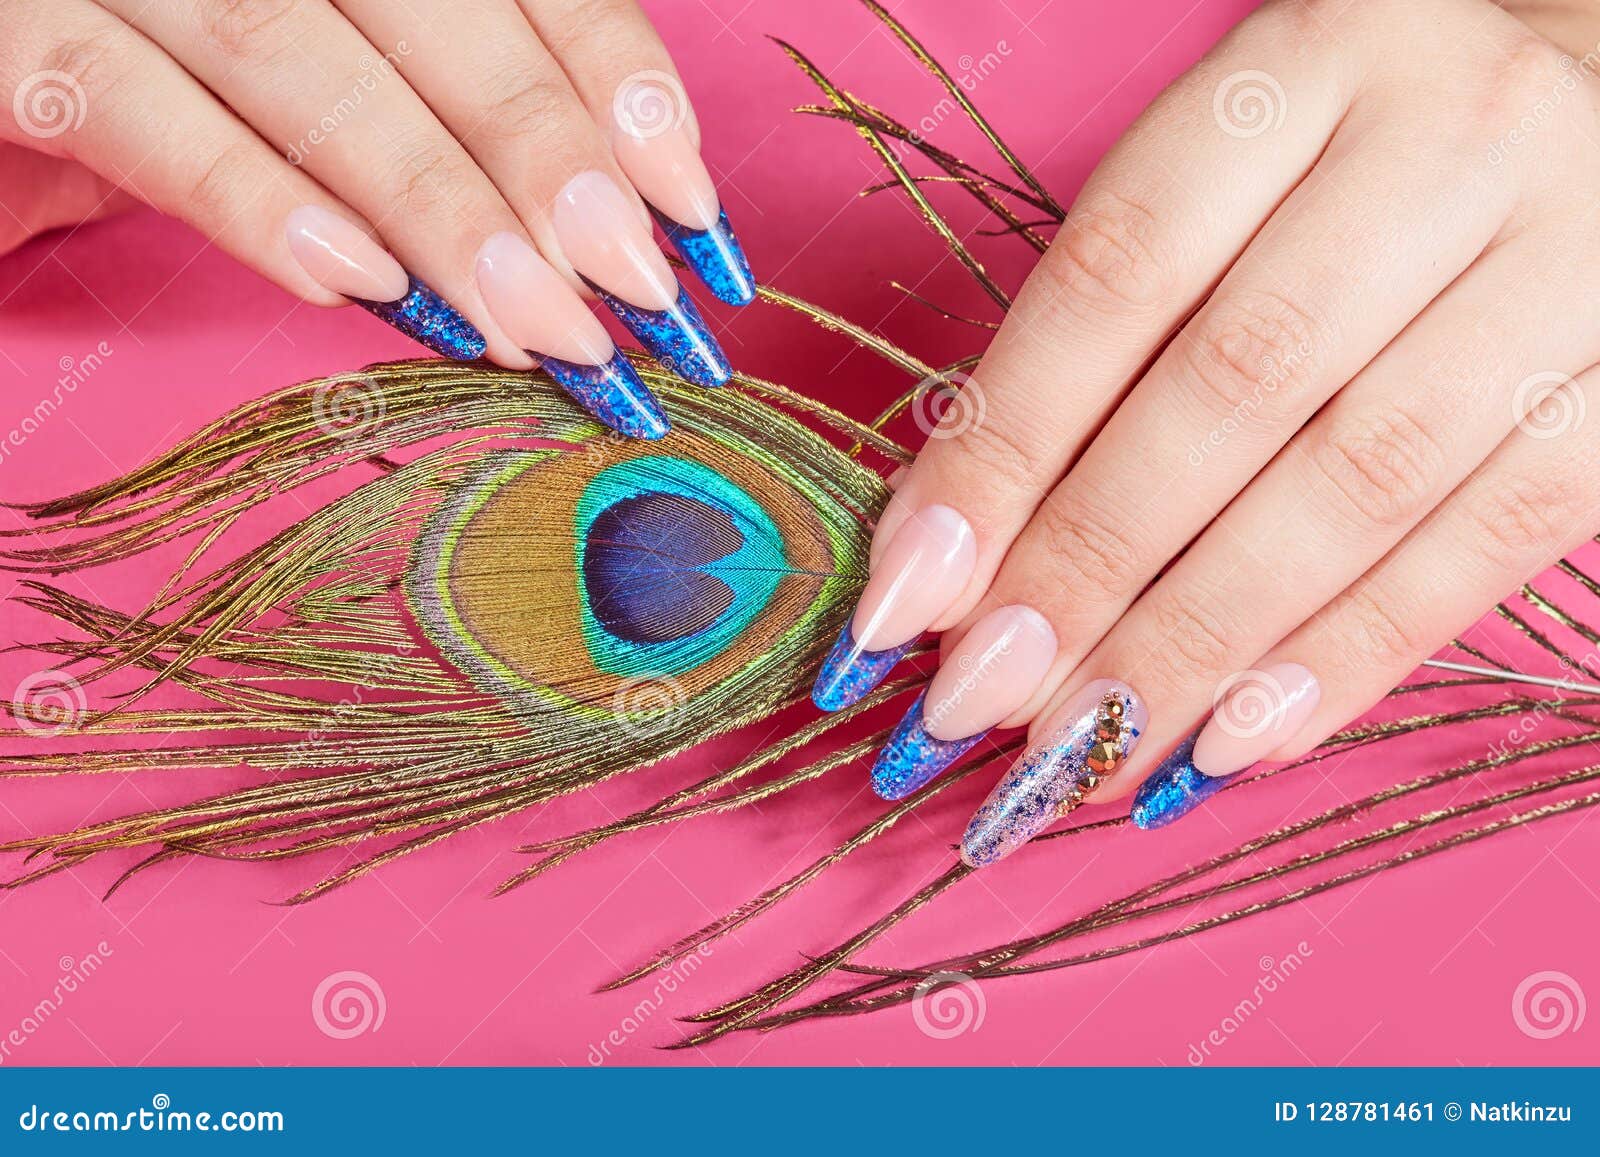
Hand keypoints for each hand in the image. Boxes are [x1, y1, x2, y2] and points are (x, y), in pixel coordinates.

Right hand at [1, 0, 755, 438]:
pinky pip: (132, 109)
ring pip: (304, 62)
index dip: (613, 81)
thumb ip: (442, 126)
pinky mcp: (3, 35)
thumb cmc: (168, 76)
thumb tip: (599, 243)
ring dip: (437, 207)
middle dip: (547, 159)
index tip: (690, 209)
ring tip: (536, 325)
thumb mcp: (327, 78)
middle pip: (431, 11)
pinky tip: (359, 285)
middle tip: (633, 294)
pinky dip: (252, 197)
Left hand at [811, 0, 1599, 860]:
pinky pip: (1489, 542)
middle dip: (1088, 568)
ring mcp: (1570, 258)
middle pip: (1234, 389)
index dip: (1002, 448)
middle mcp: (1447, 143)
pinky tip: (1233, 741)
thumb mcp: (1223, 185)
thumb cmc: (1351, 168)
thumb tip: (957, 548)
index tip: (907, 595)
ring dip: (1198, 641)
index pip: (1116, 274)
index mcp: (1302, 68)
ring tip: (1085, 749)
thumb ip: (1102, 335)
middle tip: (980, 702)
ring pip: (1358, 482)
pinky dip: (1346, 656)